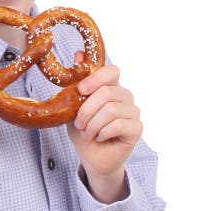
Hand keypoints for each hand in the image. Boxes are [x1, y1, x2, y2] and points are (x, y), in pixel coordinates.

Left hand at [68, 61, 142, 202]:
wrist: (91, 157)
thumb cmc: (83, 130)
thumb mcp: (73, 106)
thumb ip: (77, 83)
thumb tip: (79, 54)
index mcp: (110, 87)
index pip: (112, 71)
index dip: (95, 78)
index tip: (80, 91)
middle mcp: (125, 96)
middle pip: (107, 92)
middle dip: (86, 110)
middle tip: (78, 123)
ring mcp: (133, 112)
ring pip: (111, 110)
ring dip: (92, 124)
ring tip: (87, 133)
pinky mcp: (137, 128)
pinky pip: (118, 125)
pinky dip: (102, 133)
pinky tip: (99, 138)